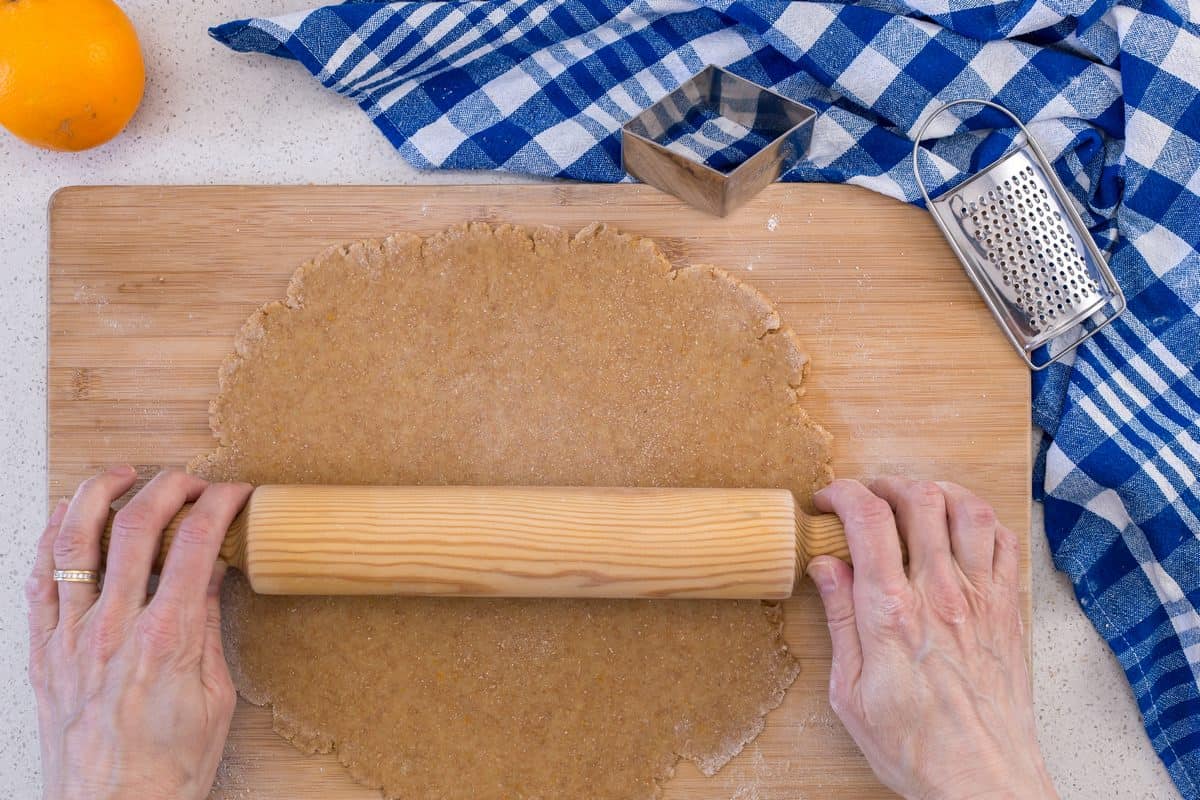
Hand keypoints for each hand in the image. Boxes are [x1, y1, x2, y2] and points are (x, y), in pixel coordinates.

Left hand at [26, 466, 252, 799]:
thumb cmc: (169, 767)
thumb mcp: (216, 696)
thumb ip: (210, 628)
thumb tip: (213, 575)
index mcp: (167, 639)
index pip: (195, 544)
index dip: (218, 504)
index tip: (234, 492)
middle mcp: (113, 628)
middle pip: (136, 526)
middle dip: (168, 485)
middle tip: (189, 479)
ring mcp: (70, 636)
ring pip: (74, 539)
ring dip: (100, 493)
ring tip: (123, 474)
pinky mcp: (42, 651)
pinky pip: (36, 578)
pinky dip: (50, 537)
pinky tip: (68, 517)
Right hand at [807, 477, 1055, 799]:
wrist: (983, 781)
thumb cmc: (915, 747)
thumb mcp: (849, 693)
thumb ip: (840, 620)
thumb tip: (825, 566)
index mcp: (891, 612)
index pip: (868, 518)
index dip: (842, 493)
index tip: (827, 500)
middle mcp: (940, 593)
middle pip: (919, 497)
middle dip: (885, 484)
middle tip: (867, 499)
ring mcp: (981, 598)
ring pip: (967, 508)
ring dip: (935, 492)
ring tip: (913, 502)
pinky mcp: (1008, 609)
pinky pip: (1004, 541)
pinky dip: (980, 521)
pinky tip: (959, 532)